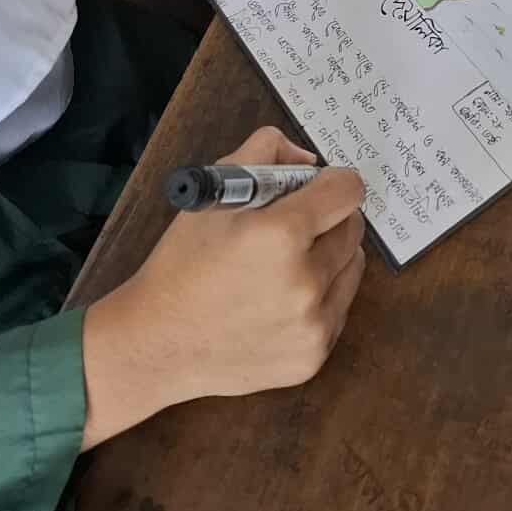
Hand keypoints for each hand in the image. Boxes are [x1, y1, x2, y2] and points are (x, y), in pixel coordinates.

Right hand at [79, 126, 365, 447]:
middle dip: (329, 219)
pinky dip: (321, 298)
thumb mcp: (214, 190)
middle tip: (295, 226)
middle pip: (352, 228)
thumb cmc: (184, 261)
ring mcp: (312, 326)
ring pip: (352, 268)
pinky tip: (280, 300)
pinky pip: (338, 309)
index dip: (333, 182)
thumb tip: (309, 161)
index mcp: (281, 234)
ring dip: (330, 257)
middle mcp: (305, 282)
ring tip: (286, 264)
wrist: (158, 343)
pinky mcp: (312, 358)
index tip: (317, 188)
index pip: (347, 190)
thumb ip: (266, 152)